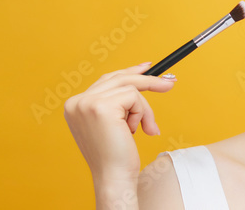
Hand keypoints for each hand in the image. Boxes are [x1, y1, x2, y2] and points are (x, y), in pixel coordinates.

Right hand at [64, 62, 175, 183]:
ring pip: (129, 87)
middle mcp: (77, 102)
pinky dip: (142, 113)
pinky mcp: (101, 107)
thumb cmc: (116, 156)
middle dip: (147, 80)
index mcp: (75, 105)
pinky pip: (134, 96)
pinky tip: (135, 131)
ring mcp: (87, 103)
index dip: (129, 72)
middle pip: (118, 78)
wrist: (114, 177)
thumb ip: (118, 103)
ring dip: (143, 110)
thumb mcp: (113, 124)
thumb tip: (144, 80)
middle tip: (169, 83)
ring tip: (144, 129)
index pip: (105, 80)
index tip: (148, 67)